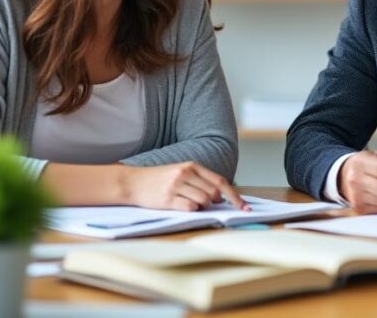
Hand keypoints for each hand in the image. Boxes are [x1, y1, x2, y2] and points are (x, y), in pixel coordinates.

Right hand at [121, 162, 247, 211]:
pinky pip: (189, 207)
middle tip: (205, 204)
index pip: (221, 182)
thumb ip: (200, 181)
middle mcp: (185, 174)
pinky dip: (191, 210)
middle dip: (214, 202)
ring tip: (189, 202)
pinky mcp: (167, 198)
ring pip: (203, 201)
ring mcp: (176, 186)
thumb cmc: (159, 180)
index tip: (244, 208)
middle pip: (214, 193)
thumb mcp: (181, 173)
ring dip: (202, 207)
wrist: (133, 182)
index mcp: (192, 166)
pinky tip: (183, 206)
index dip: (235, 196)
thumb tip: (221, 197)